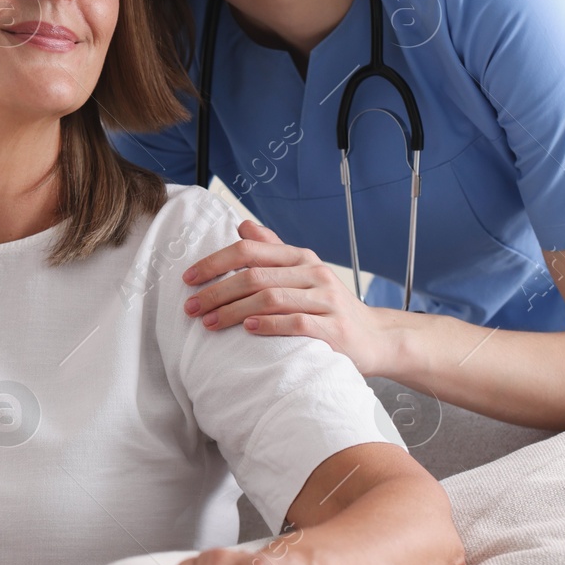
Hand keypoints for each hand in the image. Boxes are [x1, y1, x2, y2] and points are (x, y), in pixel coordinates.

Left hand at [182, 221, 391, 375]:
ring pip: (271, 298)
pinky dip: (269, 325)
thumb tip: (242, 226)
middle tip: (191, 308)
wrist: (376, 338)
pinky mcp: (334, 329)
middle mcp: (314, 273)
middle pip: (255, 276)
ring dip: (234, 311)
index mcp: (301, 258)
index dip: (215, 263)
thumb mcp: (304, 273)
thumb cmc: (330, 306)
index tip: (188, 278)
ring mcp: (326, 300)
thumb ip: (274, 251)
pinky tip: (249, 329)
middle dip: (216, 291)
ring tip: (210, 323)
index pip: (250, 251)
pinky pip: (296, 323)